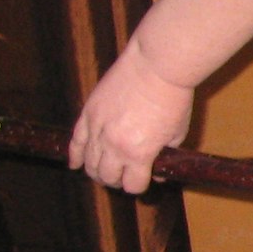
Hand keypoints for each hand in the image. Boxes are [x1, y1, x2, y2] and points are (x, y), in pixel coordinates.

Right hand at [68, 41, 195, 192]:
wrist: (156, 66)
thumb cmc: (174, 99)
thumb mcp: (178, 133)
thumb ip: (166, 156)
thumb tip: (157, 173)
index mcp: (139, 154)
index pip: (131, 185)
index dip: (138, 185)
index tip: (142, 180)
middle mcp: (114, 146)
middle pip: (107, 176)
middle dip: (117, 179)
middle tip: (123, 175)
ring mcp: (97, 129)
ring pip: (89, 163)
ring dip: (97, 170)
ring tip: (104, 170)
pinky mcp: (88, 113)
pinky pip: (75, 141)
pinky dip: (74, 155)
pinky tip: (75, 164)